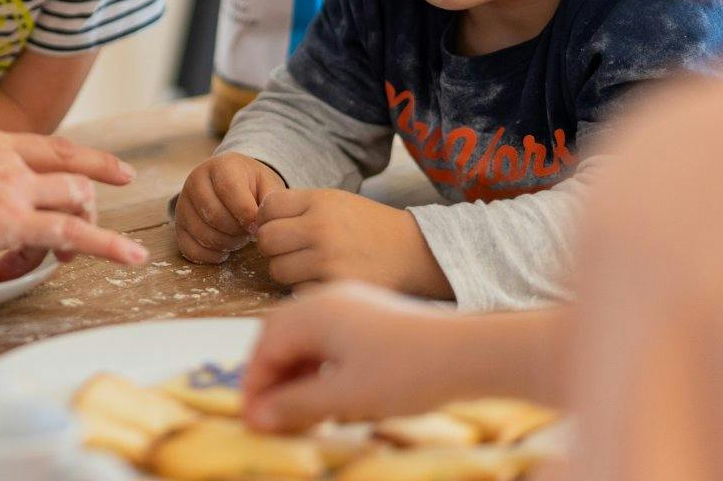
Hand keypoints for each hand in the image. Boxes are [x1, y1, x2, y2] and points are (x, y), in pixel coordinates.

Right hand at [0, 131, 148, 266]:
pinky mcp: (14, 221)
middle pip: (73, 179)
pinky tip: (130, 257)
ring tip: (72, 260)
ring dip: (86, 228)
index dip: (90, 160)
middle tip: (74, 238)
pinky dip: (107, 245)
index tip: (117, 170)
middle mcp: (11, 161)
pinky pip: (73, 233)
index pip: (54, 148)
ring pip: (76, 202)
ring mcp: (15, 189)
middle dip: (85, 206)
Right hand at [174, 153, 285, 262]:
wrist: (231, 182)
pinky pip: (189, 249)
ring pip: (202, 233)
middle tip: (249, 232)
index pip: (229, 190)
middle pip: (214, 215)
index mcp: (221, 166)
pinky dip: (210, 256)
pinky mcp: (178, 224)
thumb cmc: (252, 185)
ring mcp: (183, 202)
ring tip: (239, 237)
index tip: (258, 226)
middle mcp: (196, 180)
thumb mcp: (267, 184)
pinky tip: (224, 250)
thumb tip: (261, 226)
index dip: (246, 214)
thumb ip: (270, 202)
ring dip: (226, 244)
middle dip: (237, 231)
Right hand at [242, 281, 469, 430]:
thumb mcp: (345, 396)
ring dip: (297, 377)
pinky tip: (330, 397)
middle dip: (273, 380)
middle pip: (282, 339)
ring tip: (300, 416)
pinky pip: (331, 341)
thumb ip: (296, 405)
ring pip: (307, 342)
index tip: (253, 421)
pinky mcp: (372, 316)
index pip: (264, 346)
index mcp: (313, 312)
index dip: (254, 386)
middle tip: (271, 419)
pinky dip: (320, 369)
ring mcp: (351, 304)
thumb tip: (259, 416)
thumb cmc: (407, 372)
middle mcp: (327, 301)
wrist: (469, 353)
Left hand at [253, 188, 452, 297]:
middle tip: (295, 251)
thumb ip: (298, 208)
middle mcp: (321, 228)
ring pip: (277, 270)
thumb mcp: (336, 202)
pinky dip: (306, 290)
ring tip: (314, 267)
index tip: (285, 227)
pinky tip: (326, 282)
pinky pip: (297, 292)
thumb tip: (255, 223)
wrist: (415, 252)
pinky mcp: (334, 289)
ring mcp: (327, 260)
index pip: (267, 208)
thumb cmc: (370, 228)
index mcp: (320, 201)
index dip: (270, 219)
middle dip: (275, 247)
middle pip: (266, 240)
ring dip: (289, 271)